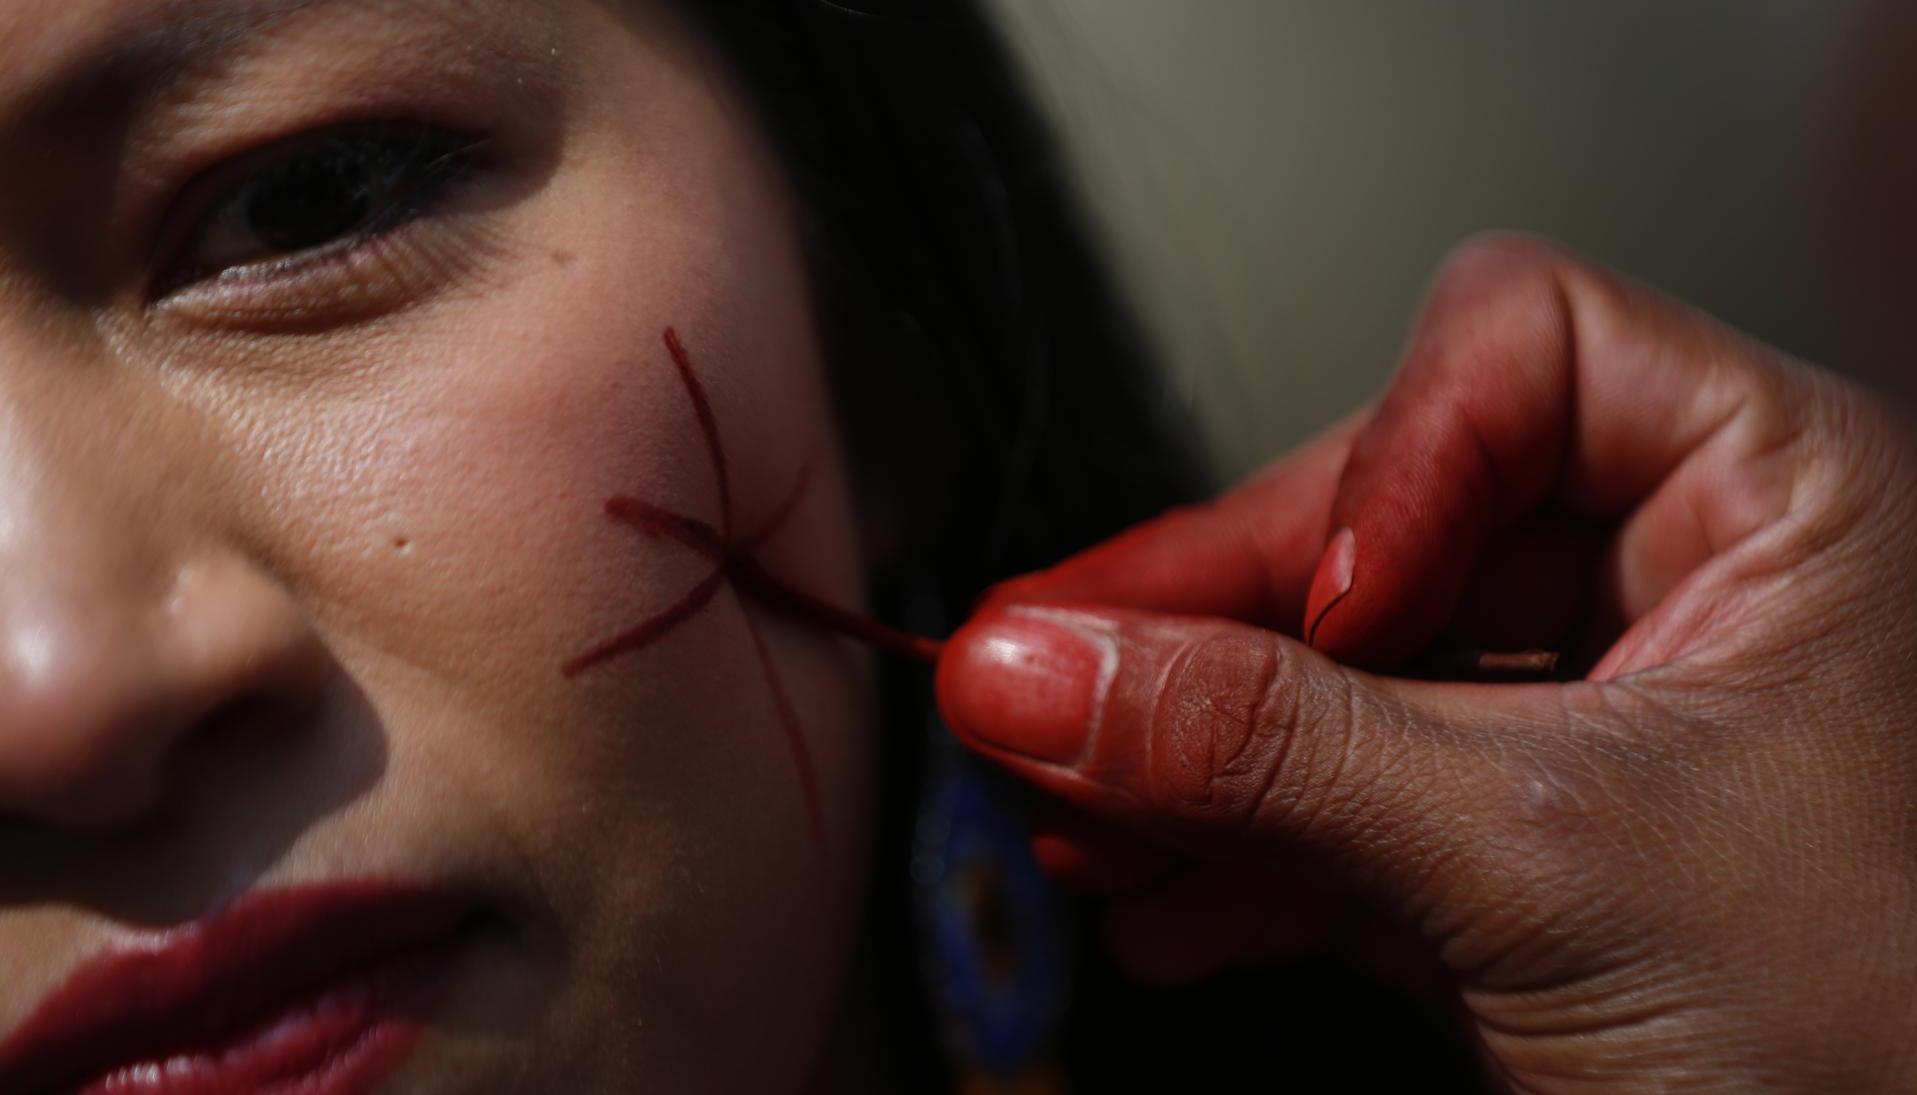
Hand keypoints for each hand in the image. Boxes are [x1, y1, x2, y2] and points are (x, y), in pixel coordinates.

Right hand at [935, 236, 1916, 1091]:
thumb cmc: (1887, 1049)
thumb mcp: (1545, 855)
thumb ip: (1272, 749)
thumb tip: (1040, 665)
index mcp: (1776, 497)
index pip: (1523, 350)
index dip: (1392, 461)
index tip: (1325, 608)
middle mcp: (1687, 582)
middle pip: (1380, 521)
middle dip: (1211, 633)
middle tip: (1049, 684)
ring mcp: (1596, 720)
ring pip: (1341, 674)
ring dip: (1194, 754)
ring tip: (1075, 810)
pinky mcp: (1529, 848)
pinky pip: (1351, 799)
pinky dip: (1244, 851)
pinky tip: (1158, 896)